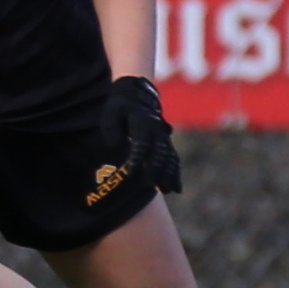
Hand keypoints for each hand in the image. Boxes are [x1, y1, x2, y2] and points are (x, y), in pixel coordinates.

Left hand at [101, 75, 181, 193]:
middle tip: (152, 186)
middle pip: (159, 153)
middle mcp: (156, 130)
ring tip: (167, 191)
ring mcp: (163, 137)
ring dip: (169, 175)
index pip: (141, 143)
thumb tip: (117, 145)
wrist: (137, 96)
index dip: (137, 158)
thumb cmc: (119, 109)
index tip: (131, 173)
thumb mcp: (111, 114)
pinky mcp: (166, 144)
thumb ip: (113, 130)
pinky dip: (176, 174)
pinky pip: (174, 160)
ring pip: (170, 158)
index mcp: (141, 123)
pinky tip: (177, 189)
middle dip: (157, 170)